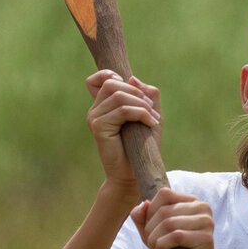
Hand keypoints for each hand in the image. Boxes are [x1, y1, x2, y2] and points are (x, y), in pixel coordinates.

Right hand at [85, 71, 161, 192]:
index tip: (133, 89)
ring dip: (142, 104)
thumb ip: (147, 95)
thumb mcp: (150, 114)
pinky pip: (122, 110)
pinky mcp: (99, 127)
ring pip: (119, 95)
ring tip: (153, 118)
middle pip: (112, 83)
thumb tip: (133, 79)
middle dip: (137, 93)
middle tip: (152, 110)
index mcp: (104, 105)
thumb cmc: (142, 146)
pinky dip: (141, 113)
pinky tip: (151, 123)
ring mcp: (95, 118)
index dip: (112, 74)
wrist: (134, 173)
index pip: (97, 79)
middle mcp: (95, 110)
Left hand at [130, 188, 217, 248]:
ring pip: (168, 223)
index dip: (150, 212)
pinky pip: (176, 236)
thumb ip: (144, 218)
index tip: (150, 230)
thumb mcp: (156, 233)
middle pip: (164, 211)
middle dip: (150, 230)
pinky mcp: (206, 237)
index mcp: (192, 201)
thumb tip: (141, 206)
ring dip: (155, 241)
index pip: (164, 194)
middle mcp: (202, 207)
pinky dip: (162, 247)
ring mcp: (206, 221)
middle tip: (151, 245)